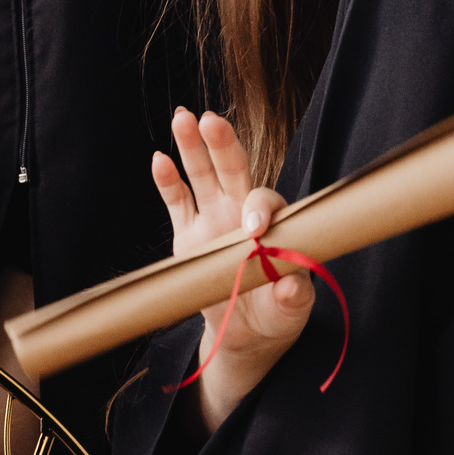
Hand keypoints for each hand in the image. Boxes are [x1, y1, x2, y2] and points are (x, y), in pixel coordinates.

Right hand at [152, 108, 314, 432]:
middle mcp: (241, 212)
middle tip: (212, 121)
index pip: (265, 201)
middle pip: (232, 170)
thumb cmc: (276, 317)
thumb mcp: (291, 310)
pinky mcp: (188, 235)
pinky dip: (167, 181)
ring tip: (183, 117)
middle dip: (222, 144)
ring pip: (201, 176)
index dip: (260, 207)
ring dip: (192, 147)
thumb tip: (292, 284)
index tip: (254, 229)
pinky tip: (160, 159)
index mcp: (272, 224)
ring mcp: (212, 219)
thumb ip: (293, 296)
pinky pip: (177, 203)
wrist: (245, 337)